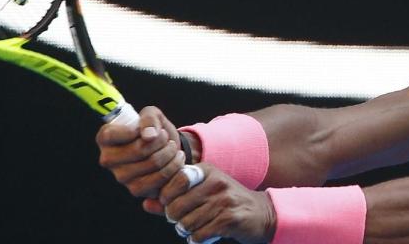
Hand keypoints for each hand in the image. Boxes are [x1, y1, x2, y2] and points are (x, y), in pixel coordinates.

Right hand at [96, 106, 184, 198]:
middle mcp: (108, 160)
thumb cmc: (154, 129)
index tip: (149, 128)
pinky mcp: (136, 190)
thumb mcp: (152, 115)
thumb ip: (149, 119)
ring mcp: (121, 177)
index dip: (134, 130)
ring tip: (172, 147)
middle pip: (139, 150)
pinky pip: (161, 179)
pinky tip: (176, 159)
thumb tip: (149, 136)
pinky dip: (174, 166)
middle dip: (161, 140)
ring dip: (170, 152)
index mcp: (105, 139)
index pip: (111, 135)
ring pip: (153, 164)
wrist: (166, 149)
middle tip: (166, 137)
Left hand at [159, 164, 276, 243]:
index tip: (169, 204)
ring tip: (194, 228)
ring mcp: (224, 201)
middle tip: (181, 221)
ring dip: (186, 231)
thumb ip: (173, 198)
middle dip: (174, 219)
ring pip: (186, 223)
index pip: (175, 180)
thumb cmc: (226, 203)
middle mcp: (216, 182)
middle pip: (176, 206)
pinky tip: (204, 235)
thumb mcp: (202, 193)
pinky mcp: (230, 219)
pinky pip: (200, 234)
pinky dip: (197, 239)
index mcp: (207, 171)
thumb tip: (146, 204)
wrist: (262, 214)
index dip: (166, 197)